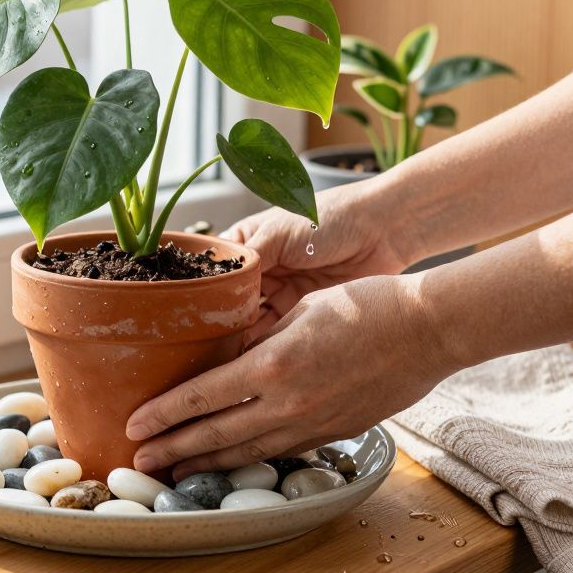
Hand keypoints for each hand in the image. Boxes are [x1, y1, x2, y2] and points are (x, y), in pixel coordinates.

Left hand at [125, 274, 456, 479]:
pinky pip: (281, 450)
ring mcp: (311, 423)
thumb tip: (229, 356)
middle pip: (215, 433)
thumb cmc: (366, 305)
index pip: (201, 397)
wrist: (427, 330)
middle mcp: (287, 401)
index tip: (134, 424)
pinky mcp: (332, 432)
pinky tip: (232, 461)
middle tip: (139, 459)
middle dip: (173, 448)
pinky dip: (250, 458)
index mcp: (272, 365)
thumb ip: (261, 339)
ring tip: (176, 470)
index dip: (163, 414)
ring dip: (207, 461)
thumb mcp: (300, 310)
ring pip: (246, 451)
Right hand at [223, 181, 413, 343]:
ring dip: (240, 332)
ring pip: (251, 316)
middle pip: (230, 298)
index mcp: (249, 241)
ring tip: (223, 352)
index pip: (216, 270)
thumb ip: (248, 262)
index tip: (191, 313)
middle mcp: (262, 266)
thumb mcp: (278, 234)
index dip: (204, 291)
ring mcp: (282, 287)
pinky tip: (250, 353)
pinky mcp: (302, 307)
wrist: (381, 230)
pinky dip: (264, 340)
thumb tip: (217, 292)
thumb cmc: (329, 218)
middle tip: (205, 340)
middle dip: (220, 318)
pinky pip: (276, 327)